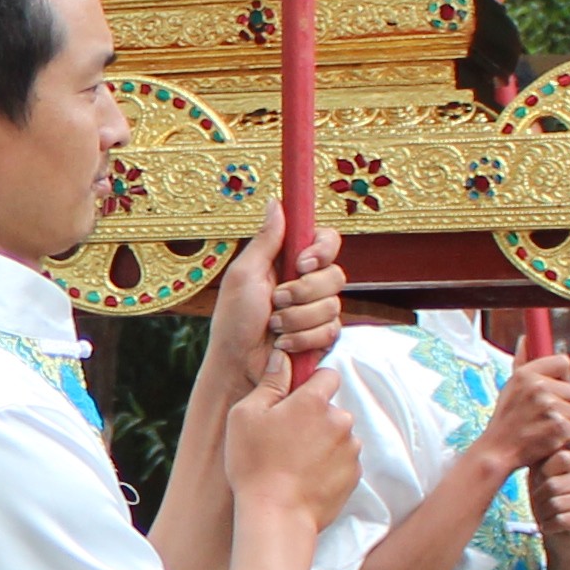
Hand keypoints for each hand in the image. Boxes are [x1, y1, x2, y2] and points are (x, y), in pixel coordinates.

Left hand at [204, 216, 343, 391]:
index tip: (302, 263)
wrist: (237, 366)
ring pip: (333, 305)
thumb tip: (275, 202)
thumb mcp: (243, 275)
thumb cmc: (233, 321)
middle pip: (335, 274)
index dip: (322, 250)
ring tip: (274, 326)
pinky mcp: (321, 336)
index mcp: (288, 262)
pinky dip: (304, 338)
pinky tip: (283, 344)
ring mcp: (316, 311)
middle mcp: (307, 283)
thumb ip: (265, 240)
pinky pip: (331, 330)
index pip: (327, 241)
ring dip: (297, 319)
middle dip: (303, 293)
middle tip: (276, 302)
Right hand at [224, 354, 358, 531]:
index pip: (328, 374)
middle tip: (286, 439)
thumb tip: (282, 359)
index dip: (311, 384)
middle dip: (315, 418)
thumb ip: (269, 383)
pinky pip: (343, 461)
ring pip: (339, 435)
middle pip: (332, 409)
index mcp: (314, 401)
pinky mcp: (355, 476)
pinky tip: (306, 478)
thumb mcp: (246, 416)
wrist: (278, 516)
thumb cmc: (255, 464)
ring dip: (323, 442)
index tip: (294, 400)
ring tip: (295, 463)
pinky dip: (329, 465)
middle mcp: (340, 421)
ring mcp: (351, 450)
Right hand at [473, 353, 569, 478]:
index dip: (562, 379)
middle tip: (544, 416)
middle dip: (565, 405)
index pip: (563, 363)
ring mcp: (549, 407)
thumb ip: (522, 361)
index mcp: (527, 374)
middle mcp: (538, 387)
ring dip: (565, 422)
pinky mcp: (559, 427)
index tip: (554, 390)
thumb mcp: (510, 387)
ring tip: (543, 428)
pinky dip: (565, 437)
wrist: (497, 451)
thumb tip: (526, 338)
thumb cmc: (506, 419)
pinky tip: (547, 439)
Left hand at [531, 447, 569, 540]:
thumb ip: (538, 454)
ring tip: (547, 514)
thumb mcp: (538, 472)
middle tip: (541, 503)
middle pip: (553, 484)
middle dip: (538, 498)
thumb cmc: (544, 497)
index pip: (560, 458)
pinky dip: (549, 526)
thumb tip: (530, 435)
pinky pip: (561, 520)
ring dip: (543, 513)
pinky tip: (551, 525)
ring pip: (555, 504)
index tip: (540, 481)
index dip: (542, 473)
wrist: (555, 528)